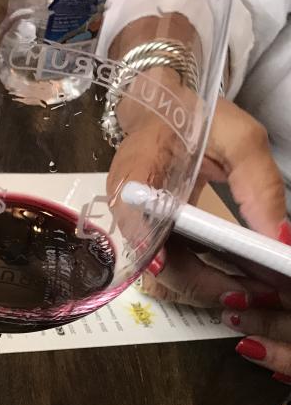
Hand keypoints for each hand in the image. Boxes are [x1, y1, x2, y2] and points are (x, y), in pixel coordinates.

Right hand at [132, 97, 290, 379]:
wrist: (165, 111)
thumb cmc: (196, 118)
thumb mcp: (240, 139)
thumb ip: (259, 186)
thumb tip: (281, 238)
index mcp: (135, 183)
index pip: (149, 240)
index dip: (187, 270)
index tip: (233, 284)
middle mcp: (128, 215)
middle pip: (162, 269)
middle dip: (213, 288)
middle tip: (264, 293)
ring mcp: (137, 231)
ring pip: (169, 277)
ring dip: (212, 289)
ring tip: (258, 289)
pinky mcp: (151, 237)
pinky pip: (175, 268)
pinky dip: (207, 278)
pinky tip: (240, 277)